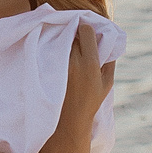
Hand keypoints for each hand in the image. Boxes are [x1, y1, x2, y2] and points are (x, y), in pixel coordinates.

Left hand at [39, 21, 113, 152]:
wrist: (65, 123)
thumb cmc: (89, 103)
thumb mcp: (106, 83)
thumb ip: (109, 60)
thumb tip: (109, 39)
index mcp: (90, 63)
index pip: (85, 30)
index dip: (86, 29)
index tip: (84, 32)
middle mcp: (72, 61)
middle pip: (70, 32)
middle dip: (72, 32)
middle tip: (72, 36)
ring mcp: (55, 65)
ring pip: (56, 38)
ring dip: (59, 39)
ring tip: (62, 46)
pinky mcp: (42, 68)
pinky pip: (45, 47)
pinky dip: (49, 47)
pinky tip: (51, 52)